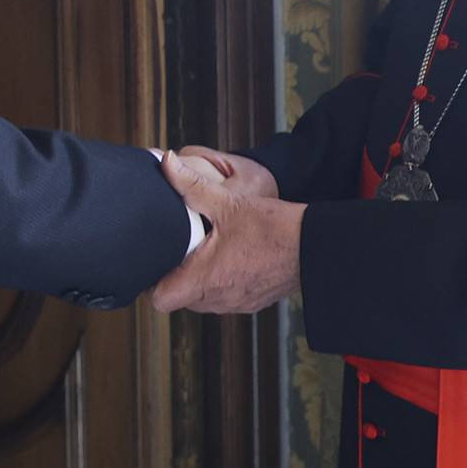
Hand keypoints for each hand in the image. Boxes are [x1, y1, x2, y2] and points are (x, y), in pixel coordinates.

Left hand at [150, 149, 304, 314]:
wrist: (315, 246)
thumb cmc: (273, 228)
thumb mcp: (228, 202)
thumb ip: (191, 184)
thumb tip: (166, 163)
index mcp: (205, 279)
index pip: (160, 300)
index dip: (152, 282)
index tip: (155, 260)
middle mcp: (218, 299)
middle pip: (180, 298)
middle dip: (175, 276)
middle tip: (179, 248)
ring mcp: (237, 304)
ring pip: (202, 299)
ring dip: (199, 279)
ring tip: (203, 251)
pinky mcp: (253, 301)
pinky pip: (224, 297)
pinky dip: (221, 281)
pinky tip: (229, 257)